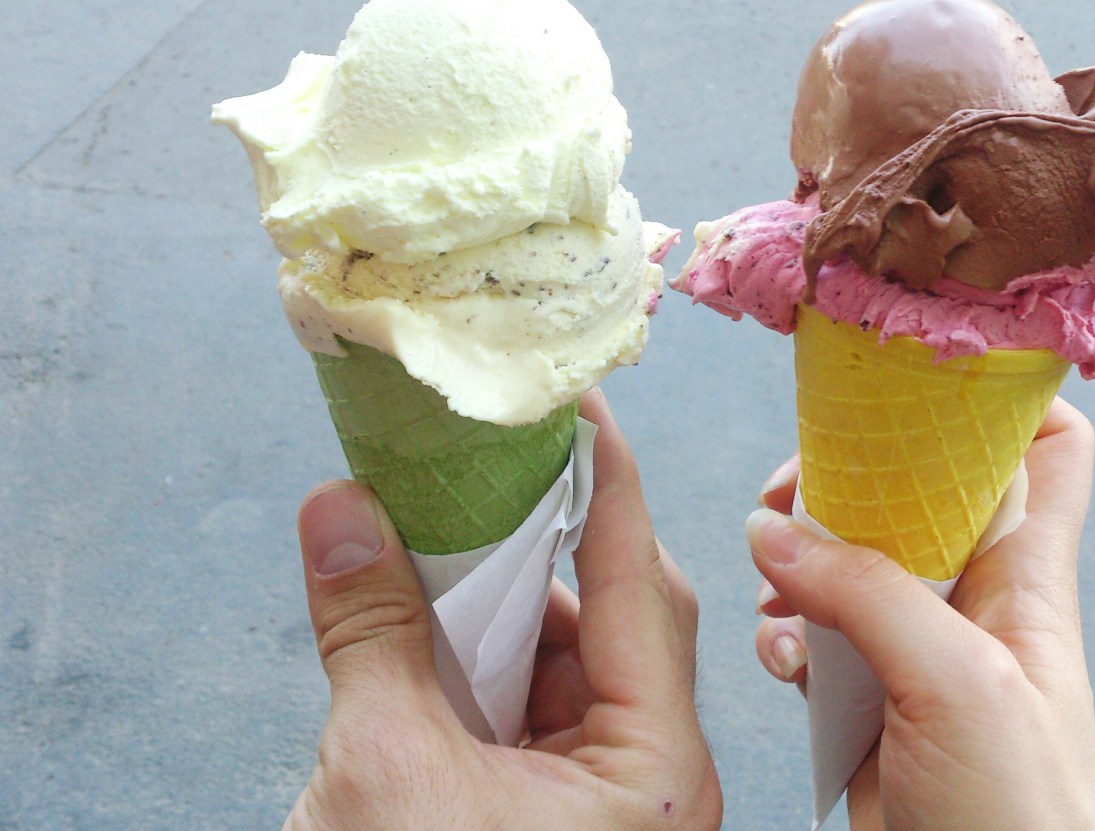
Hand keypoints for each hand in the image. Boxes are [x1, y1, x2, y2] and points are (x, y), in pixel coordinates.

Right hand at [285, 390, 721, 830]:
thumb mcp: (386, 764)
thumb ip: (370, 629)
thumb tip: (339, 509)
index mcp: (656, 771)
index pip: (641, 586)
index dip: (607, 482)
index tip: (581, 404)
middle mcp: (651, 778)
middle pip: (614, 614)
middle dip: (542, 539)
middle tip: (493, 460)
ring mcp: (607, 795)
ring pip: (568, 656)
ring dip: (500, 600)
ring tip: (438, 532)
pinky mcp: (556, 808)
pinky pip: (534, 702)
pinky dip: (483, 657)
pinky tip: (429, 612)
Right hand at [749, 397, 1094, 830]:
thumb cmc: (1017, 815)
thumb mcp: (957, 682)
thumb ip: (866, 592)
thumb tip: (772, 531)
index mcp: (1025, 577)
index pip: (1044, 447)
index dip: (996, 402)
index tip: (917, 386)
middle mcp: (975, 603)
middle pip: (918, 494)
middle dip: (851, 482)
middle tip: (791, 495)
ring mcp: (921, 654)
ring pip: (855, 564)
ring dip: (803, 563)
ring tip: (776, 590)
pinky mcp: (872, 703)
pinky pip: (820, 638)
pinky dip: (788, 635)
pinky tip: (780, 655)